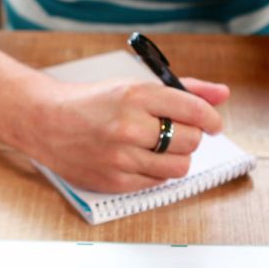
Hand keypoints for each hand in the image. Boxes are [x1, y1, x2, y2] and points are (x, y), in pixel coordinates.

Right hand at [25, 77, 228, 192]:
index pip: (194, 110)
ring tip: (159, 146)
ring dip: (176, 157)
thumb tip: (222, 94)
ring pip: (179, 166)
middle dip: (190, 136)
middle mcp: (129, 126)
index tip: (212, 123)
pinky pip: (157, 182)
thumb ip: (183, 90)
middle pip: (190, 140)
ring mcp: (120, 157)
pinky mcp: (114, 181)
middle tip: (175, 131)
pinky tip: (141, 158)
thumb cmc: (92, 102)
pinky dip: (156, 171)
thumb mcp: (135, 85)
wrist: (45, 121)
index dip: (211, 118)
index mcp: (136, 95)